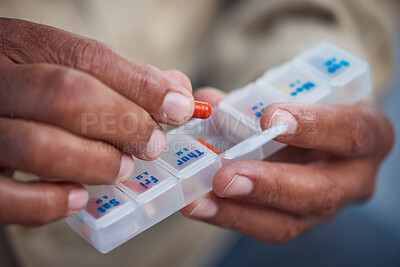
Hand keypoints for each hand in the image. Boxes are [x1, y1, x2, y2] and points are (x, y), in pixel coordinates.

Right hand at [0, 18, 194, 224]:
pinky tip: (79, 197)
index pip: (88, 58)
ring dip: (95, 162)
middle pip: (65, 96)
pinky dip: (51, 203)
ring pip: (39, 146)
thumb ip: (119, 77)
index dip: (142, 86)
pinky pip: (8, 198)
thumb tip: (176, 90)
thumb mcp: (60, 64)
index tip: (179, 107)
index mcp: (22, 46)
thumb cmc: (25, 84)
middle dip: (123, 123)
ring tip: (122, 170)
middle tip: (152, 144)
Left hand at [182, 88, 393, 242]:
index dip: (313, 126)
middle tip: (226, 176)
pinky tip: (202, 206)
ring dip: (241, 211)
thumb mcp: (292, 93)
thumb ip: (254, 95)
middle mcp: (355, 176)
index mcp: (367, 132)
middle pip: (322, 191)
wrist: (319, 136)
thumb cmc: (309, 108)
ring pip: (291, 221)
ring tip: (201, 200)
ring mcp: (328, 206)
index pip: (351, 131)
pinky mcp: (300, 221)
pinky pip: (268, 227)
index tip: (269, 119)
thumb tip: (208, 102)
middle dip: (269, 185)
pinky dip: (232, 216)